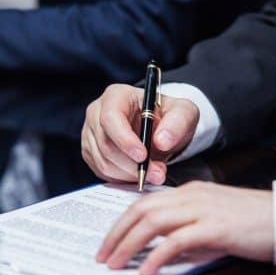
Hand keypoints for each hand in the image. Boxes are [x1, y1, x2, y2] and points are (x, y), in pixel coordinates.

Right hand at [81, 84, 198, 183]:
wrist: (160, 130)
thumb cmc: (168, 117)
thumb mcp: (183, 113)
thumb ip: (177, 124)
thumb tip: (161, 141)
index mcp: (116, 96)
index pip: (110, 118)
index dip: (125, 140)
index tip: (144, 156)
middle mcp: (97, 113)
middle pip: (106, 144)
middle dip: (132, 164)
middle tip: (157, 173)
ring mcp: (91, 134)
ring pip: (104, 162)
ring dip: (130, 174)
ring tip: (153, 174)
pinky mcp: (91, 153)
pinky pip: (102, 172)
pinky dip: (123, 178)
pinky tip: (139, 173)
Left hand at [97, 181, 273, 274]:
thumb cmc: (252, 224)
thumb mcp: (212, 222)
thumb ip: (186, 230)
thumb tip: (158, 251)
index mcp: (188, 193)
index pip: (143, 204)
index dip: (120, 224)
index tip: (107, 243)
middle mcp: (191, 197)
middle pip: (140, 211)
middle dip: (116, 235)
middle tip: (102, 257)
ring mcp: (203, 210)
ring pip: (152, 224)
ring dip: (128, 246)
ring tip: (115, 267)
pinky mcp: (216, 228)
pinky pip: (177, 242)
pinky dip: (157, 257)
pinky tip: (146, 273)